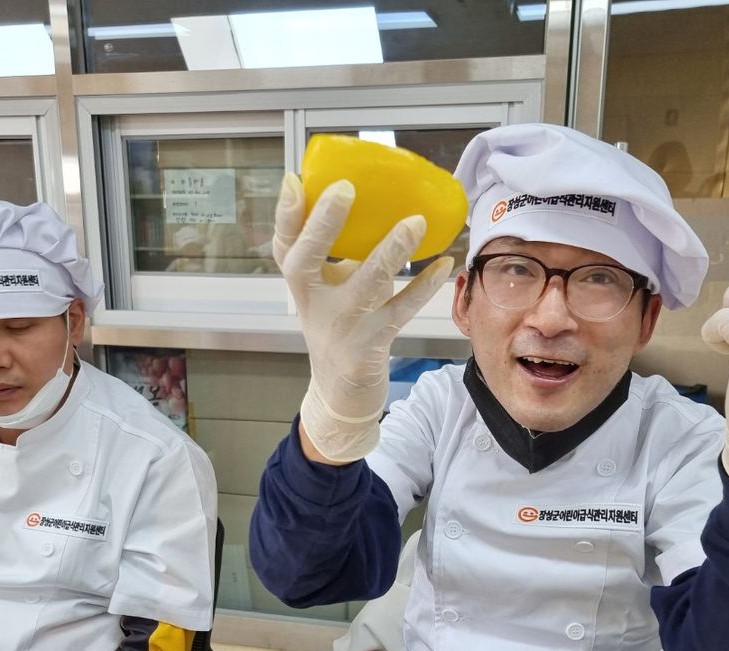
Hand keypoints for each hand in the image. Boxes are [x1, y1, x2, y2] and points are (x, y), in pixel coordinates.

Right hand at [273, 172, 453, 462]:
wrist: (339, 392)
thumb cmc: (337, 325)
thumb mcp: (327, 288)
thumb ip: (336, 252)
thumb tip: (370, 197)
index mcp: (301, 285)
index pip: (284, 245)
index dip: (286, 214)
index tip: (295, 180)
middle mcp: (313, 304)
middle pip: (305, 262)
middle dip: (323, 225)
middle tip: (344, 189)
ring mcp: (342, 326)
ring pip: (365, 285)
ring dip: (390, 251)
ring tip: (416, 221)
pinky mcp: (371, 345)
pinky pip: (401, 311)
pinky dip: (423, 288)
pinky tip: (444, 265)